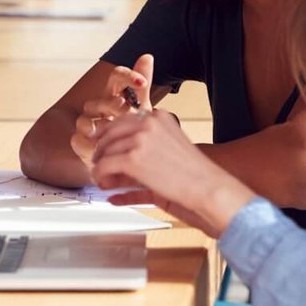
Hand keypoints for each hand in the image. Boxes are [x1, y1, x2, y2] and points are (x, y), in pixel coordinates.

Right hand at [69, 54, 154, 170]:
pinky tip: (101, 148)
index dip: (128, 76)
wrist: (124, 155)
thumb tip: (146, 56)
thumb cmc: (132, 129)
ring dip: (99, 126)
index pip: (117, 76)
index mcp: (115, 93)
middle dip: (113, 105)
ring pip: (84, 119)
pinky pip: (77, 138)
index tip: (142, 82)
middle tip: (126, 111)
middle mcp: (99, 105)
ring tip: (113, 134)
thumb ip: (141, 86)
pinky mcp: (78, 140)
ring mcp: (86, 123)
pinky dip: (89, 144)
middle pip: (100, 100)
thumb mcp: (142, 108)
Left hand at [92, 110, 254, 236]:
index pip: (124, 120)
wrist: (208, 188)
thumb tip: (124, 154)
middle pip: (110, 132)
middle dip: (101, 149)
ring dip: (101, 166)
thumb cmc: (195, 174)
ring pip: (105, 150)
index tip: (103, 144)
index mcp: (160, 117)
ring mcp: (140, 139)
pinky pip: (105, 166)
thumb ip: (148, 145)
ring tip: (103, 178)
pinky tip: (105, 185)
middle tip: (98, 163)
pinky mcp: (133, 159)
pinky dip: (101, 177)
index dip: (109, 134)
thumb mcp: (171, 149)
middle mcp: (148, 123)